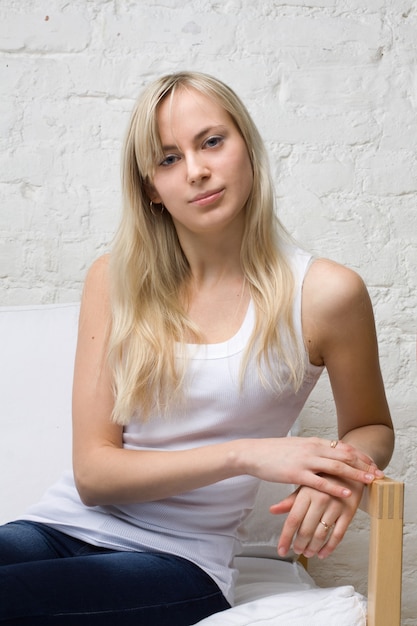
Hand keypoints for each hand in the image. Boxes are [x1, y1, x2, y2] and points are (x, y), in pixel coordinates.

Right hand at [245, 437, 382, 499]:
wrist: (253, 453)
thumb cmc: (273, 453)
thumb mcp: (296, 447)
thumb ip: (312, 450)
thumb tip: (325, 453)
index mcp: (312, 442)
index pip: (342, 447)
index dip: (359, 455)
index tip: (372, 463)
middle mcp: (312, 449)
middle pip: (344, 455)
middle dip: (363, 464)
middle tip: (378, 473)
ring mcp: (305, 461)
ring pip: (336, 467)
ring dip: (356, 474)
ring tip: (370, 481)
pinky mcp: (296, 473)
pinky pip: (320, 481)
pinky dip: (335, 487)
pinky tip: (347, 493)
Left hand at [270, 476, 363, 558]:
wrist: (349, 466)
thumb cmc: (324, 477)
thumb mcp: (305, 485)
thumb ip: (290, 500)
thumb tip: (272, 510)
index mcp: (307, 493)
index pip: (293, 520)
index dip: (286, 538)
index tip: (281, 550)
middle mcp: (321, 499)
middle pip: (306, 529)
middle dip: (299, 544)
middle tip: (296, 551)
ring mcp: (335, 506)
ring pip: (321, 534)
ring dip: (313, 547)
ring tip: (307, 553)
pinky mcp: (349, 512)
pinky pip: (338, 535)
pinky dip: (329, 547)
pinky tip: (323, 553)